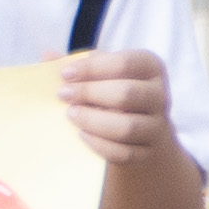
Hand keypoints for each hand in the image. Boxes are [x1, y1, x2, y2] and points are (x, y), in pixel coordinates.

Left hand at [54, 45, 175, 175]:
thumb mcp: (103, 73)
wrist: (143, 132)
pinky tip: (81, 135)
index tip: (64, 74)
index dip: (92, 67)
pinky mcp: (147, 153)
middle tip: (63, 95)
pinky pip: (124, 152)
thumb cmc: (115, 92)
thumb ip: (79, 65)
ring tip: (71, 114)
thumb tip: (48, 55)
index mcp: (150, 68)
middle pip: (127, 93)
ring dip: (93, 121)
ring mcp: (156, 127)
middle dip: (90, 93)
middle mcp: (159, 96)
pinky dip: (99, 145)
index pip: (124, 63)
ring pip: (127, 126)